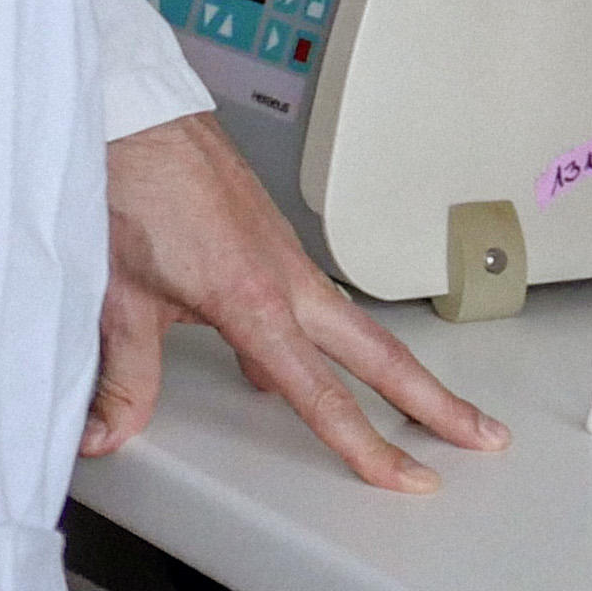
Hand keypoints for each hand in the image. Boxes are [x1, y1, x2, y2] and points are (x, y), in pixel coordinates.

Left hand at [87, 113, 507, 491]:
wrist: (130, 112)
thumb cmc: (128, 186)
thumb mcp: (119, 298)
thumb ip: (123, 376)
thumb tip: (108, 429)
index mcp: (253, 300)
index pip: (321, 394)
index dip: (368, 445)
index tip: (409, 478)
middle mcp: (284, 277)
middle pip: (379, 354)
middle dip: (436, 401)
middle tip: (483, 436)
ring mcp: (284, 253)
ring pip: (355, 321)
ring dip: (394, 364)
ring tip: (421, 401)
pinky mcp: (271, 235)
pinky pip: (315, 293)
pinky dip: (333, 328)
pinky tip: (303, 347)